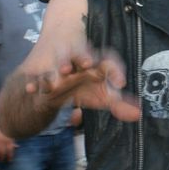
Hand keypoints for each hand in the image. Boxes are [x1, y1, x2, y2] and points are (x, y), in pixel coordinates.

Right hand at [0, 121, 17, 161]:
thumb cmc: (6, 126)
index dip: (10, 156)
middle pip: (3, 153)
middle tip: (2, 160)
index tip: (9, 160)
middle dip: (2, 158)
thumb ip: (14, 140)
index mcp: (10, 139)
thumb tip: (18, 147)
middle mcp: (4, 141)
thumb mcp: (11, 133)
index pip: (10, 151)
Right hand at [25, 49, 139, 122]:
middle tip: (90, 63)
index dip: (115, 70)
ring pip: (59, 63)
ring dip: (61, 66)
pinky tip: (30, 89)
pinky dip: (32, 82)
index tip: (120, 83)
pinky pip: (35, 76)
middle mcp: (77, 61)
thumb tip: (138, 114)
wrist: (55, 58)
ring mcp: (57, 65)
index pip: (108, 62)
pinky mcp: (39, 73)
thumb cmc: (83, 79)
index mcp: (96, 64)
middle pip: (83, 55)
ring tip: (64, 71)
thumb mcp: (100, 91)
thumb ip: (118, 103)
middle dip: (84, 58)